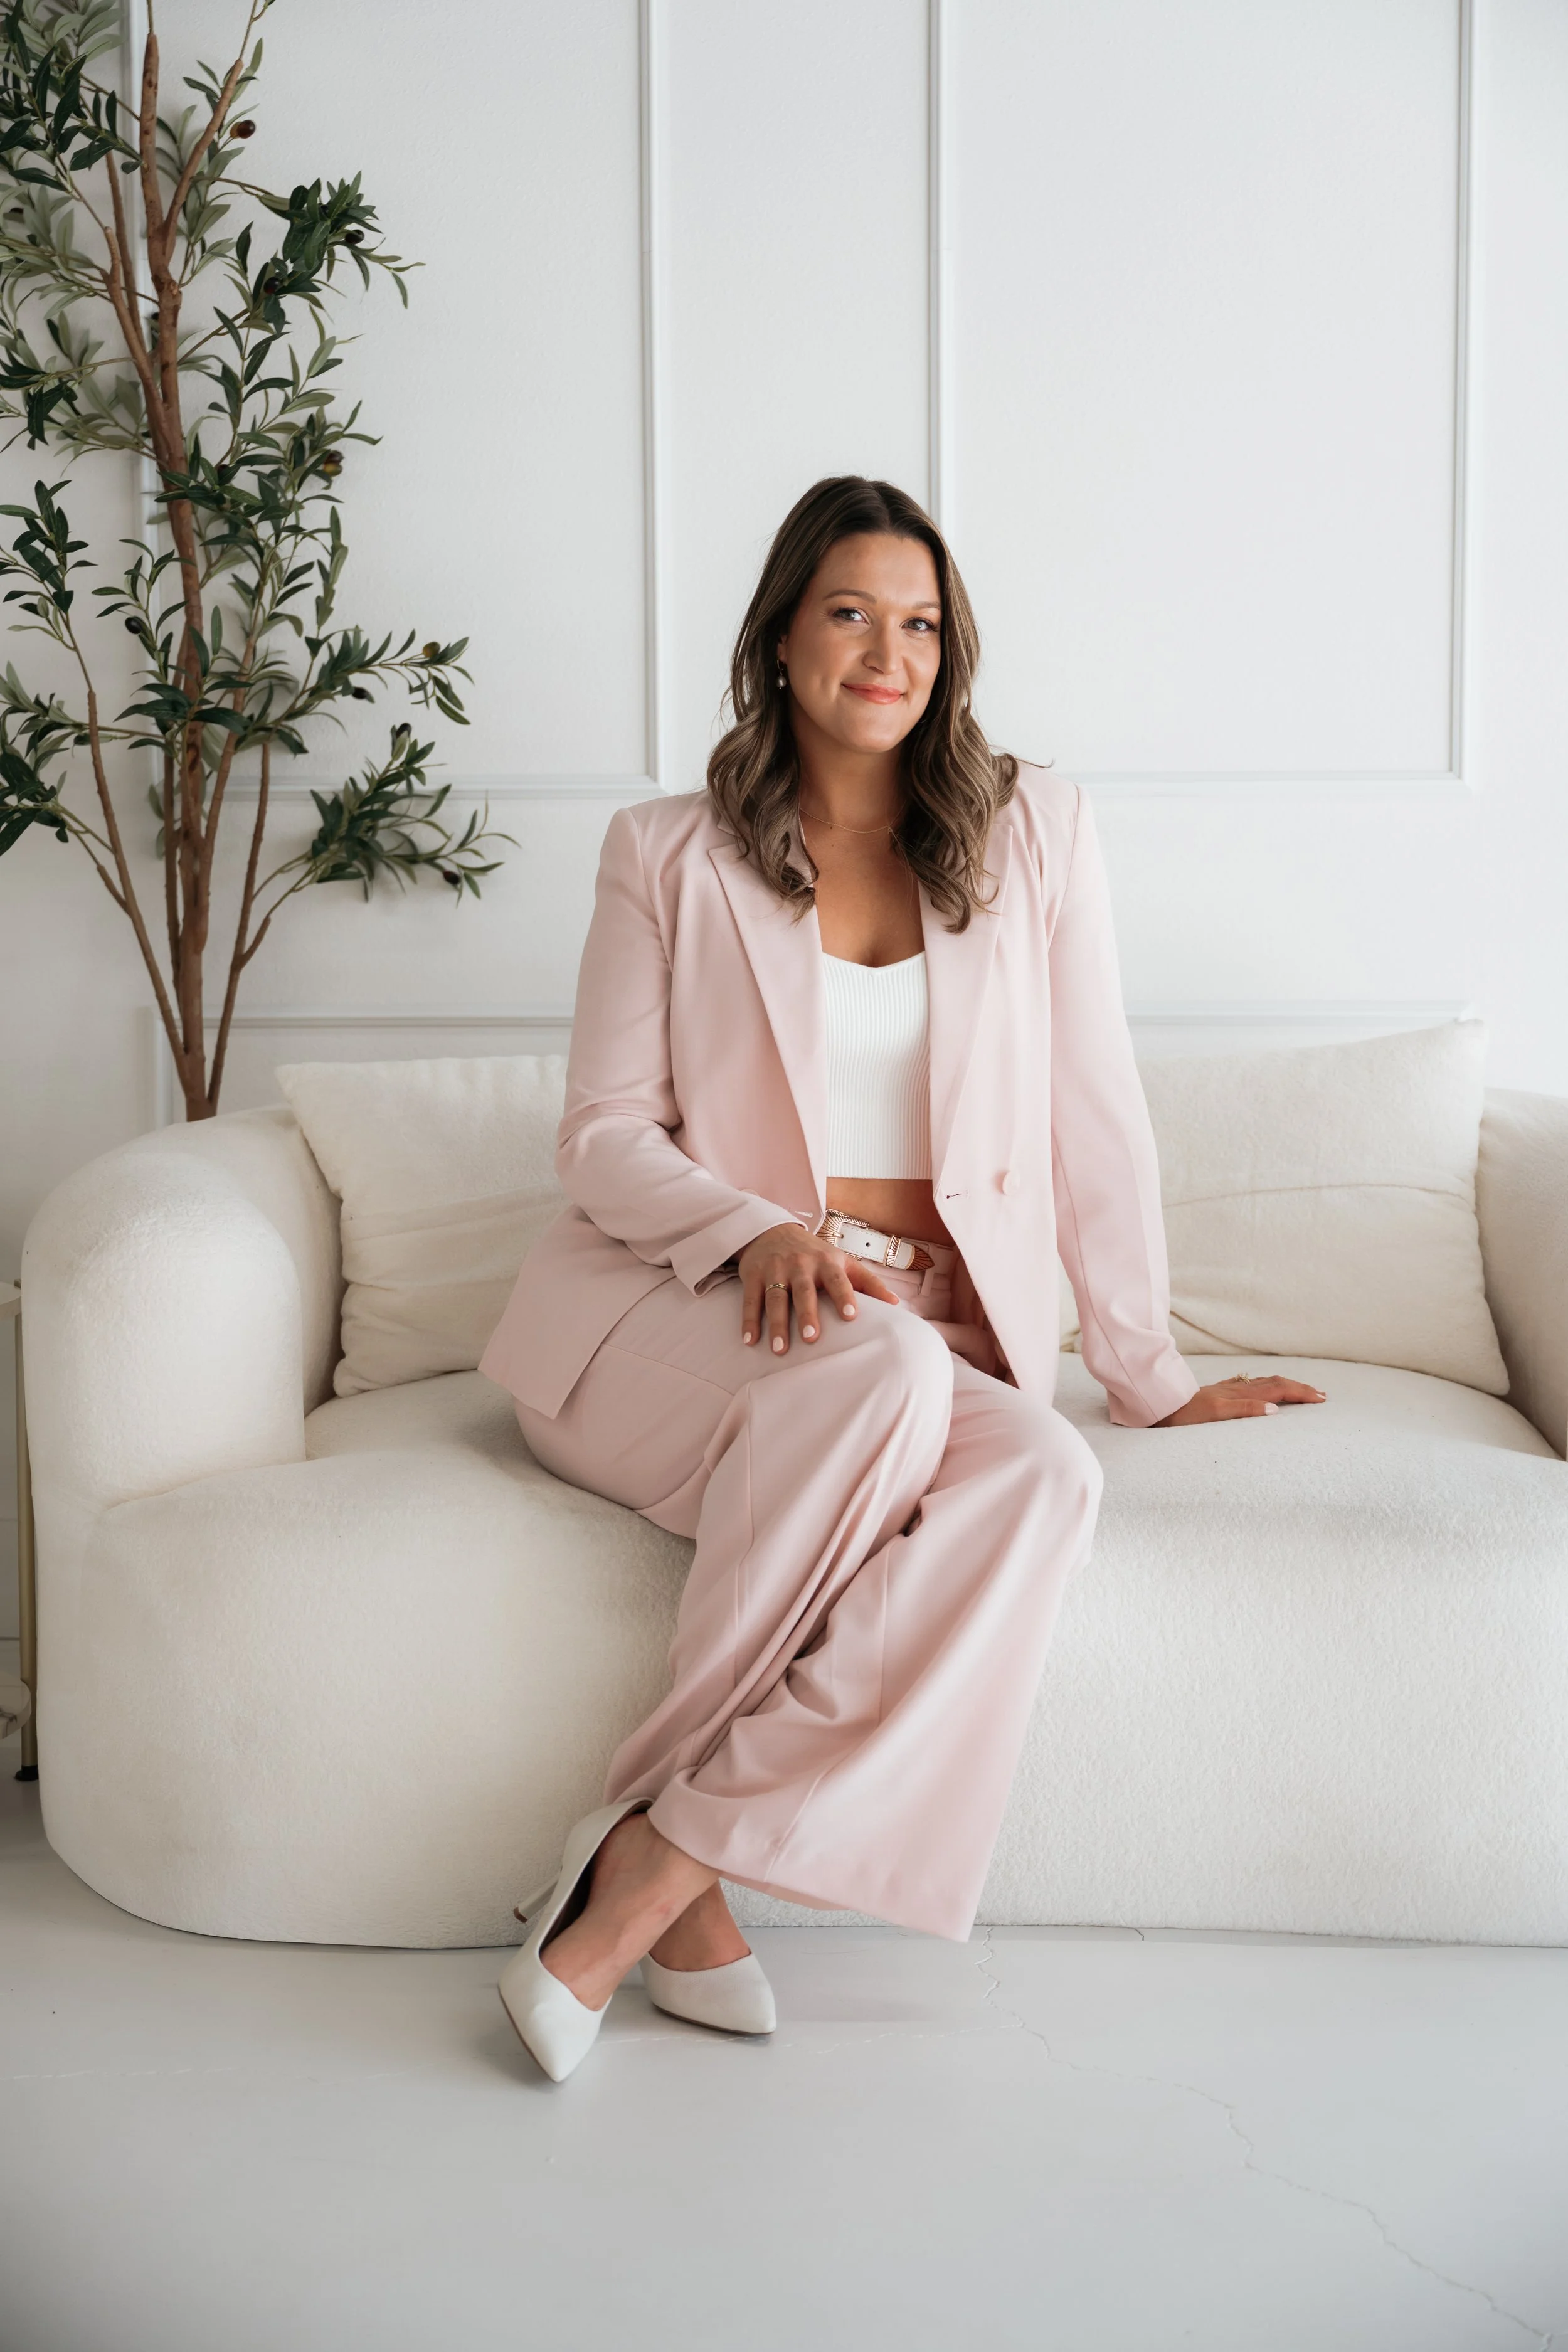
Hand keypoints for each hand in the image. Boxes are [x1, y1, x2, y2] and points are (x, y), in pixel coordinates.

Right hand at [737, 1223, 902, 1352]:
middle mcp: (801, 1265)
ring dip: (776, 1324)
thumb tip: (896, 1304)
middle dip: (807, 1313)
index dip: (845, 1296)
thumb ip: (868, 1283)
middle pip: (804, 1290)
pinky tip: (750, 1341)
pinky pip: (751, 1300)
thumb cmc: (816, 1254)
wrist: (773, 1231)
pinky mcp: (754, 1276)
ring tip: (780, 1350)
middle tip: (811, 1337)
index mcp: (827, 1262)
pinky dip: (749, 1321)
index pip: (838, 1280)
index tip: (851, 1316)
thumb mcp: (843, 1262)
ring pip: (775, 1298)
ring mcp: (775, 1270)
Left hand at [1154, 1373, 1325, 1425]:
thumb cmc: (1185, 1415)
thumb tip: (1276, 1409)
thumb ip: (1245, 1410)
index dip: (1300, 1393)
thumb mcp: (1215, 1415)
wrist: (1159, 1406)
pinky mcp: (1219, 1394)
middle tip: (1320, 1395)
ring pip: (1264, 1384)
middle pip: (1276, 1383)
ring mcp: (1228, 1389)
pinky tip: (1263, 1390)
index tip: (1321, 1398)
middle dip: (1299, 1388)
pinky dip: (1265, 1387)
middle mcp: (1237, 1388)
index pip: (1278, 1390)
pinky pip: (1250, 1386)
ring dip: (1286, 1386)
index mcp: (1241, 1394)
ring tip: (1300, 1391)